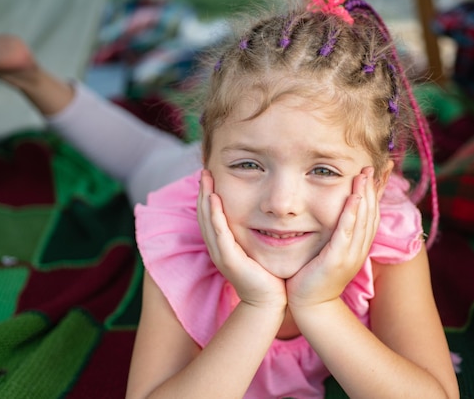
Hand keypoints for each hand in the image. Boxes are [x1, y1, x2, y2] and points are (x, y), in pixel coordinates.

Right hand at [198, 170, 286, 309]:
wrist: (270, 303)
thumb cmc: (269, 276)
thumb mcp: (259, 249)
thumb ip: (257, 233)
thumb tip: (266, 216)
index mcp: (224, 245)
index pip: (211, 216)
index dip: (209, 196)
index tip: (211, 176)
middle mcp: (218, 248)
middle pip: (205, 215)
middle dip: (203, 192)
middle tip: (204, 171)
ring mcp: (221, 254)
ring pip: (208, 221)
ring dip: (205, 199)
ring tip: (205, 178)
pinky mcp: (229, 260)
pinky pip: (219, 233)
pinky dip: (215, 215)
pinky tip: (214, 199)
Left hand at [286, 167, 383, 308]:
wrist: (309, 305)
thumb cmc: (313, 277)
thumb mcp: (328, 252)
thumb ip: (334, 235)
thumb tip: (332, 217)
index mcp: (358, 246)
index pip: (371, 215)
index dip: (375, 194)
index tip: (376, 173)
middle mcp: (358, 249)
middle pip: (370, 214)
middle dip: (373, 189)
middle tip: (372, 166)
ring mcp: (350, 255)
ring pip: (362, 220)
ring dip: (364, 195)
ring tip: (364, 174)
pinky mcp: (337, 260)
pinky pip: (347, 232)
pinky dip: (351, 213)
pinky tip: (354, 198)